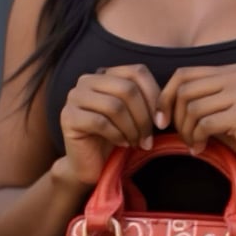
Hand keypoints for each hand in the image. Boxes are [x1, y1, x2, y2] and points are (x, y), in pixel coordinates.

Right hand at [60, 64, 160, 183]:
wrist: (90, 164)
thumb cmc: (117, 137)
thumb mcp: (136, 114)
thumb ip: (148, 100)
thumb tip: (168, 100)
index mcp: (106, 73)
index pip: (137, 71)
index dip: (154, 95)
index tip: (162, 121)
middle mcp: (87, 80)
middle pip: (127, 88)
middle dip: (143, 117)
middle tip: (148, 138)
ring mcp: (74, 97)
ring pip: (114, 106)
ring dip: (132, 128)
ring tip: (136, 142)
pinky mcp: (68, 118)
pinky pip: (100, 122)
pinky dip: (117, 135)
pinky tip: (122, 144)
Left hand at [155, 64, 235, 189]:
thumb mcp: (217, 111)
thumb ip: (195, 98)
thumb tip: (158, 99)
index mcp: (233, 70)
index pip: (184, 74)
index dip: (165, 96)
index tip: (160, 120)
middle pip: (185, 90)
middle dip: (175, 117)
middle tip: (183, 137)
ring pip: (192, 108)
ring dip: (186, 131)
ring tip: (193, 144)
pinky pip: (204, 124)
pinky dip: (197, 139)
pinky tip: (201, 149)